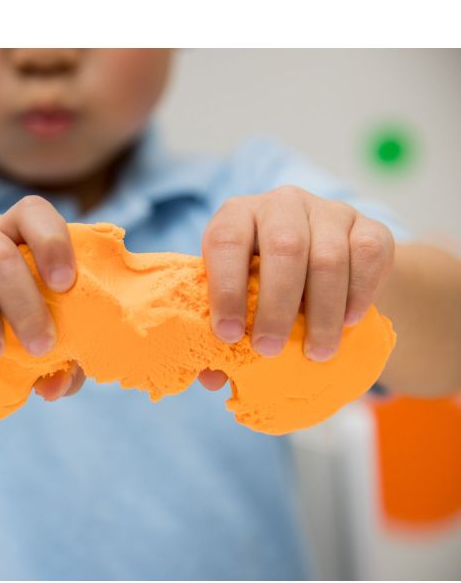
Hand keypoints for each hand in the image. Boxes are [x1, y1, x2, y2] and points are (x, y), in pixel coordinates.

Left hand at [199, 185, 394, 389]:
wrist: (320, 261)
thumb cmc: (262, 284)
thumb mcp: (236, 298)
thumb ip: (222, 331)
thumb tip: (212, 378)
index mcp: (236, 216)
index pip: (225, 242)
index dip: (225, 289)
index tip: (228, 336)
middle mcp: (281, 204)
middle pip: (284, 247)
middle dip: (276, 306)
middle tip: (269, 350)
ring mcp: (328, 211)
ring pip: (329, 257)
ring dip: (322, 313)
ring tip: (315, 353)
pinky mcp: (369, 225)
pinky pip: (369, 256)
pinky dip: (359, 294)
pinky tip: (348, 323)